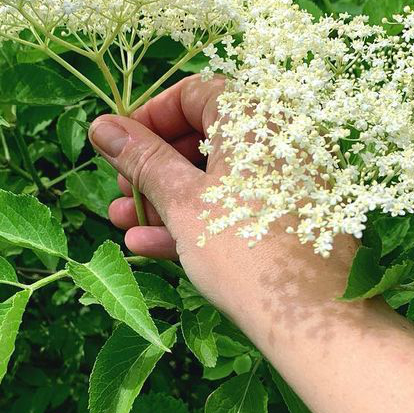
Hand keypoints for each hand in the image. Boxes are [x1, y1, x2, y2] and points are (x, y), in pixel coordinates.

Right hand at [88, 74, 358, 340]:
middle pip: (203, 138)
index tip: (118, 147)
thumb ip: (142, 159)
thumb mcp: (182, 202)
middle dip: (153, 168)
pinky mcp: (291, 220)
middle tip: (122, 192)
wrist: (311, 319)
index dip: (149, 118)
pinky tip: (151, 246)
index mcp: (256, 118)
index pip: (194, 94)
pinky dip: (196, 221)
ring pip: (216, 179)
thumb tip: (101, 126)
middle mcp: (279, 140)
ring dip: (165, 200)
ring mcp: (288, 182)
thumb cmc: (245, 251)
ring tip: (124, 223)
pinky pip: (238, 208)